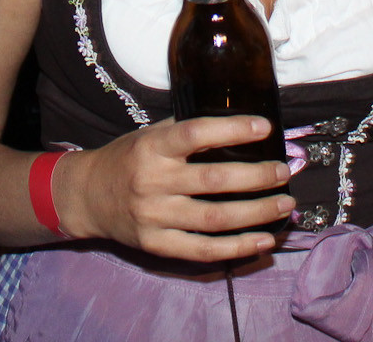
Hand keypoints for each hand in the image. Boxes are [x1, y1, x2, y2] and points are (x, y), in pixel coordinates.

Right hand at [58, 116, 292, 261]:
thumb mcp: (149, 134)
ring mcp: (155, 217)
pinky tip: (264, 239)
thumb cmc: (127, 159)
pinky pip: (203, 250)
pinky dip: (238, 247)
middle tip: (285, 171)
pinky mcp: (157, 245)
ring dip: (257, 212)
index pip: (195, 134)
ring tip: (285, 204)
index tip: (265, 127)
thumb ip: (186, 130)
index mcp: (152, 147)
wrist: (86, 196)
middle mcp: (153, 181)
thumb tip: (239, 123)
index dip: (232, 129)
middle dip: (257, 176)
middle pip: (214, 180)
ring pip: (215, 218)